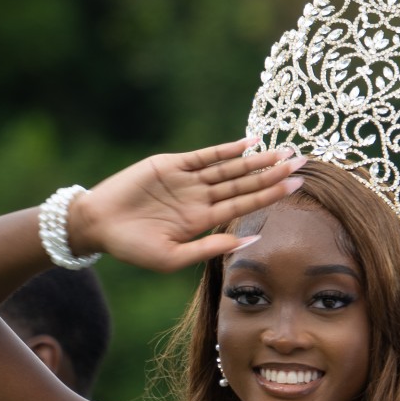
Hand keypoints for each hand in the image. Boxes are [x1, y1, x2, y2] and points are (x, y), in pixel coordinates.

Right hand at [65, 139, 306, 271]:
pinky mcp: (171, 165)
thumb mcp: (173, 258)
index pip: (245, 206)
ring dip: (256, 159)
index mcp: (203, 221)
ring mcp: (188, 180)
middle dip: (273, 173)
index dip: (271, 194)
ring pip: (229, 167)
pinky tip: (249, 142)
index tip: (297, 185)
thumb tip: (252, 241)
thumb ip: (211, 248)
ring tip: (283, 151)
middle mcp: (201, 199)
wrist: (97, 225)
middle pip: (244, 184)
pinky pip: (205, 155)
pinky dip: (227, 149)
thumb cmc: (132, 248)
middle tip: (302, 162)